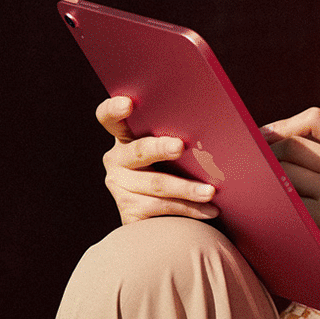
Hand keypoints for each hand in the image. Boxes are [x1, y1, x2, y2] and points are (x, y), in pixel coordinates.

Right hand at [96, 96, 220, 225]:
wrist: (165, 214)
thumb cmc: (176, 168)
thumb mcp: (171, 150)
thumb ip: (176, 136)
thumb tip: (210, 128)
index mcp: (124, 136)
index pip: (108, 117)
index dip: (114, 109)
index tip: (128, 103)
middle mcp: (116, 159)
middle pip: (138, 150)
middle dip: (160, 148)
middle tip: (179, 146)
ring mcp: (119, 186)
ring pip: (156, 184)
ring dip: (186, 188)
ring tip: (210, 191)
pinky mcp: (129, 211)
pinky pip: (162, 207)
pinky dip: (189, 209)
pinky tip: (210, 210)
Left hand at [262, 108, 319, 272]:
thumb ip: (317, 153)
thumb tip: (263, 134)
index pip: (316, 119)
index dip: (284, 125)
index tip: (264, 137)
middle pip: (293, 145)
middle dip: (268, 154)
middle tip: (254, 168)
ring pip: (284, 171)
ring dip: (268, 180)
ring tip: (267, 191)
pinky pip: (283, 198)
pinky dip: (272, 201)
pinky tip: (274, 209)